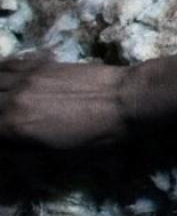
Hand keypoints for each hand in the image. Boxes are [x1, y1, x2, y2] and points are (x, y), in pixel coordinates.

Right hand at [0, 53, 133, 150]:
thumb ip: (21, 146)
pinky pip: (9, 64)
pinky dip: (1, 69)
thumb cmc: (96, 135)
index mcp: (13, 128)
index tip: (2, 137)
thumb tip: (6, 142)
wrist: (125, 99)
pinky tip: (3, 75)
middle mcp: (11, 101)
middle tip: (1, 118)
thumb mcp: (55, 151)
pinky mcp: (40, 65)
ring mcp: (26, 79)